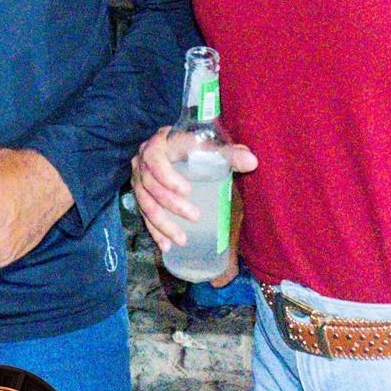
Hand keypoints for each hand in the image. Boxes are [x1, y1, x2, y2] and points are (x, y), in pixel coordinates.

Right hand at [131, 126, 257, 257]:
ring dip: (162, 224)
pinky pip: (143, 215)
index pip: (156, 160)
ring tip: (181, 240)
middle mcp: (142, 161)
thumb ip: (229, 154)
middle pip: (151, 186)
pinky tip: (166, 246)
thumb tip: (252, 162)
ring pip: (145, 204)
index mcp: (159, 145)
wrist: (173, 147)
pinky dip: (154, 231)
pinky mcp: (139, 194)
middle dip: (172, 205)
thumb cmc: (193, 147)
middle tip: (195, 217)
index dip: (167, 177)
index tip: (187, 191)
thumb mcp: (209, 147)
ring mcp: (138, 179)